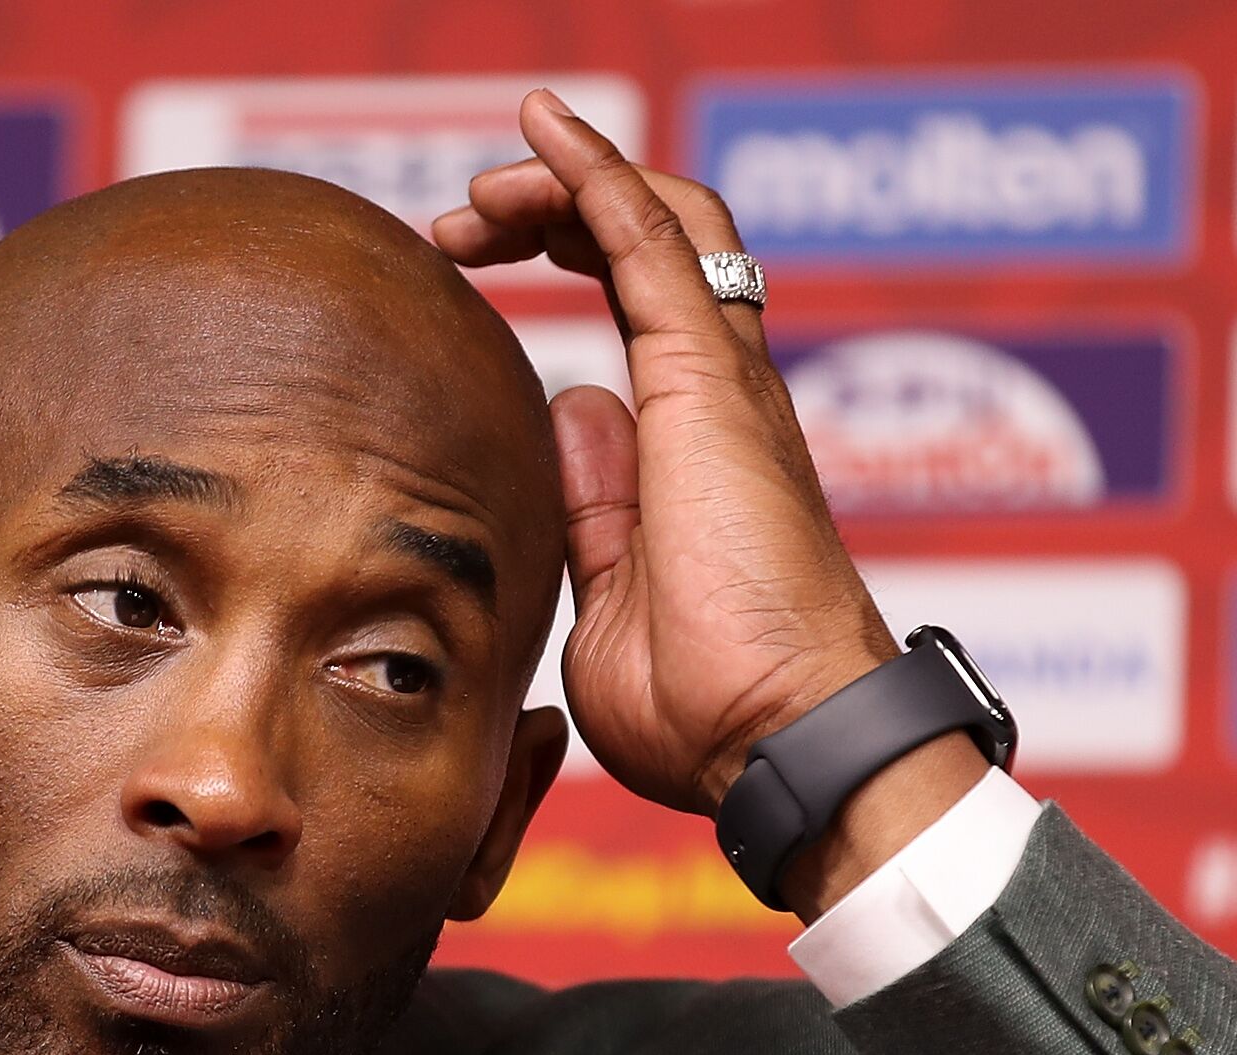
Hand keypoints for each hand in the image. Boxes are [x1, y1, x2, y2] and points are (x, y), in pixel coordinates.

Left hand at [432, 91, 985, 910]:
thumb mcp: (610, 601)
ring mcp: (722, 381)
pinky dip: (593, 173)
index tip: (469, 267)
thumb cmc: (709, 708)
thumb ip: (594, 509)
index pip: (640, 306)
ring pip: (657, 221)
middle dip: (549, 212)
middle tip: (458, 226)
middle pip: (648, 245)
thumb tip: (570, 417)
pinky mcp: (707, 380)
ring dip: (561, 183)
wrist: (778, 739)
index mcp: (696, 445)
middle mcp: (721, 395)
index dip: (562, 256)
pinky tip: (539, 132)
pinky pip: (653, 237)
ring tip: (480, 190)